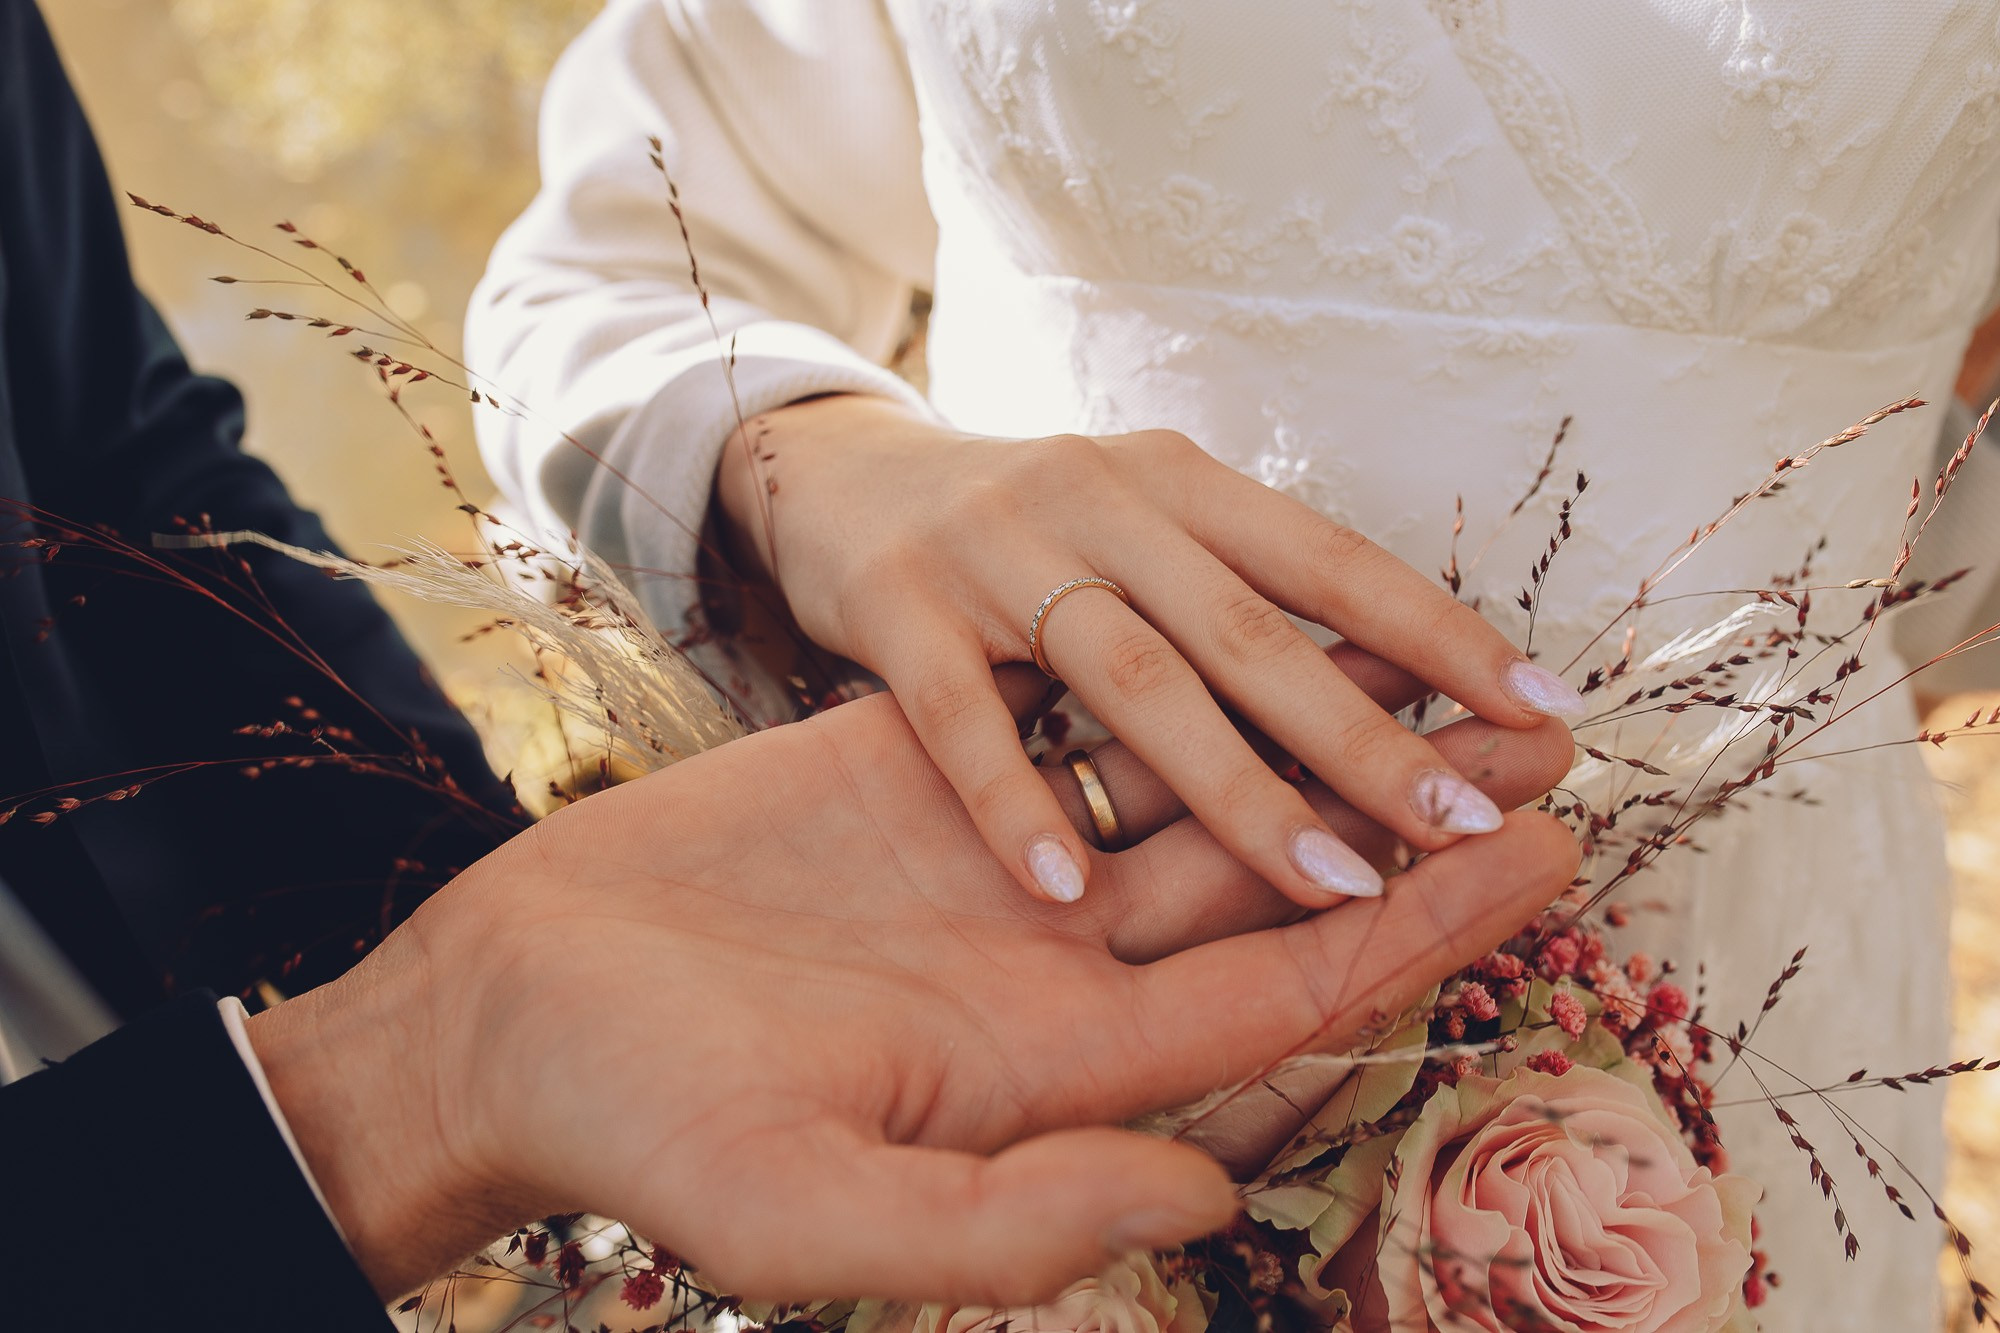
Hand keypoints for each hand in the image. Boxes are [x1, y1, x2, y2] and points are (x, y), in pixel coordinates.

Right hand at [247, 662, 1577, 1305]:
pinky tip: (1223, 603)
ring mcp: (987, 862)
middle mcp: (1049, 962)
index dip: (1417, 928)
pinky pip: (1056, 711)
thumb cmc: (642, 1129)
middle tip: (1540, 738)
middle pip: (1264, 867)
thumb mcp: (814, 1212)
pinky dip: (1144, 660)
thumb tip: (1208, 1184)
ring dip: (1299, 709)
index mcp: (1055, 1065)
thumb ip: (1011, 1221)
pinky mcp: (911, 772)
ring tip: (1422, 652)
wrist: (511, 1017)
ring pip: (1180, 766)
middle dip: (1400, 801)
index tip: (1542, 861)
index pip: (1281, 987)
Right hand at [715, 394, 1585, 906]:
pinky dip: (1011, 801)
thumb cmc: (1026, 526)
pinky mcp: (894, 611)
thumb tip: (1400, 686)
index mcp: (1182, 485)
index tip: (1548, 711)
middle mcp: (1101, 503)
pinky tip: (1065, 890)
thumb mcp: (1140, 521)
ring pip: (1133, 679)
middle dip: (1368, 736)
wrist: (840, 468)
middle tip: (1471, 823)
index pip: (1333, 562)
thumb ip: (1239, 593)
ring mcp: (995, 555)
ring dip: (1237, 788)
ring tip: (1332, 885)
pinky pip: (960, 718)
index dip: (1441, 635)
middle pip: (1251, 632)